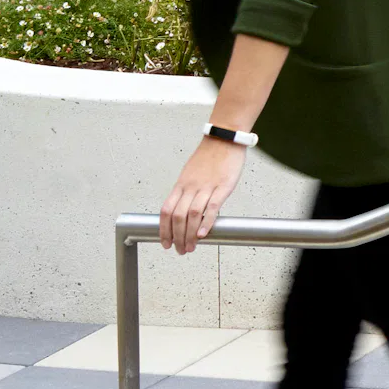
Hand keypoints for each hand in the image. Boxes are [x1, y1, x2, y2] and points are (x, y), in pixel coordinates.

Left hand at [160, 137, 246, 253]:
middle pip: (177, 217)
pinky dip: (206, 222)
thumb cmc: (209, 156)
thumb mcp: (190, 173)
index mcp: (181, 185)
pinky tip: (203, 233)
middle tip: (180, 250)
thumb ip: (186, 191)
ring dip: (189, 235)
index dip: (163, 230)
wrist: (225, 138)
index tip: (166, 243)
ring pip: (191, 215)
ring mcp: (206, 186)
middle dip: (176, 237)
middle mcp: (190, 187)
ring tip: (191, 247)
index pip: (166, 211)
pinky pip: (212, 207)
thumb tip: (184, 211)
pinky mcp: (223, 186)